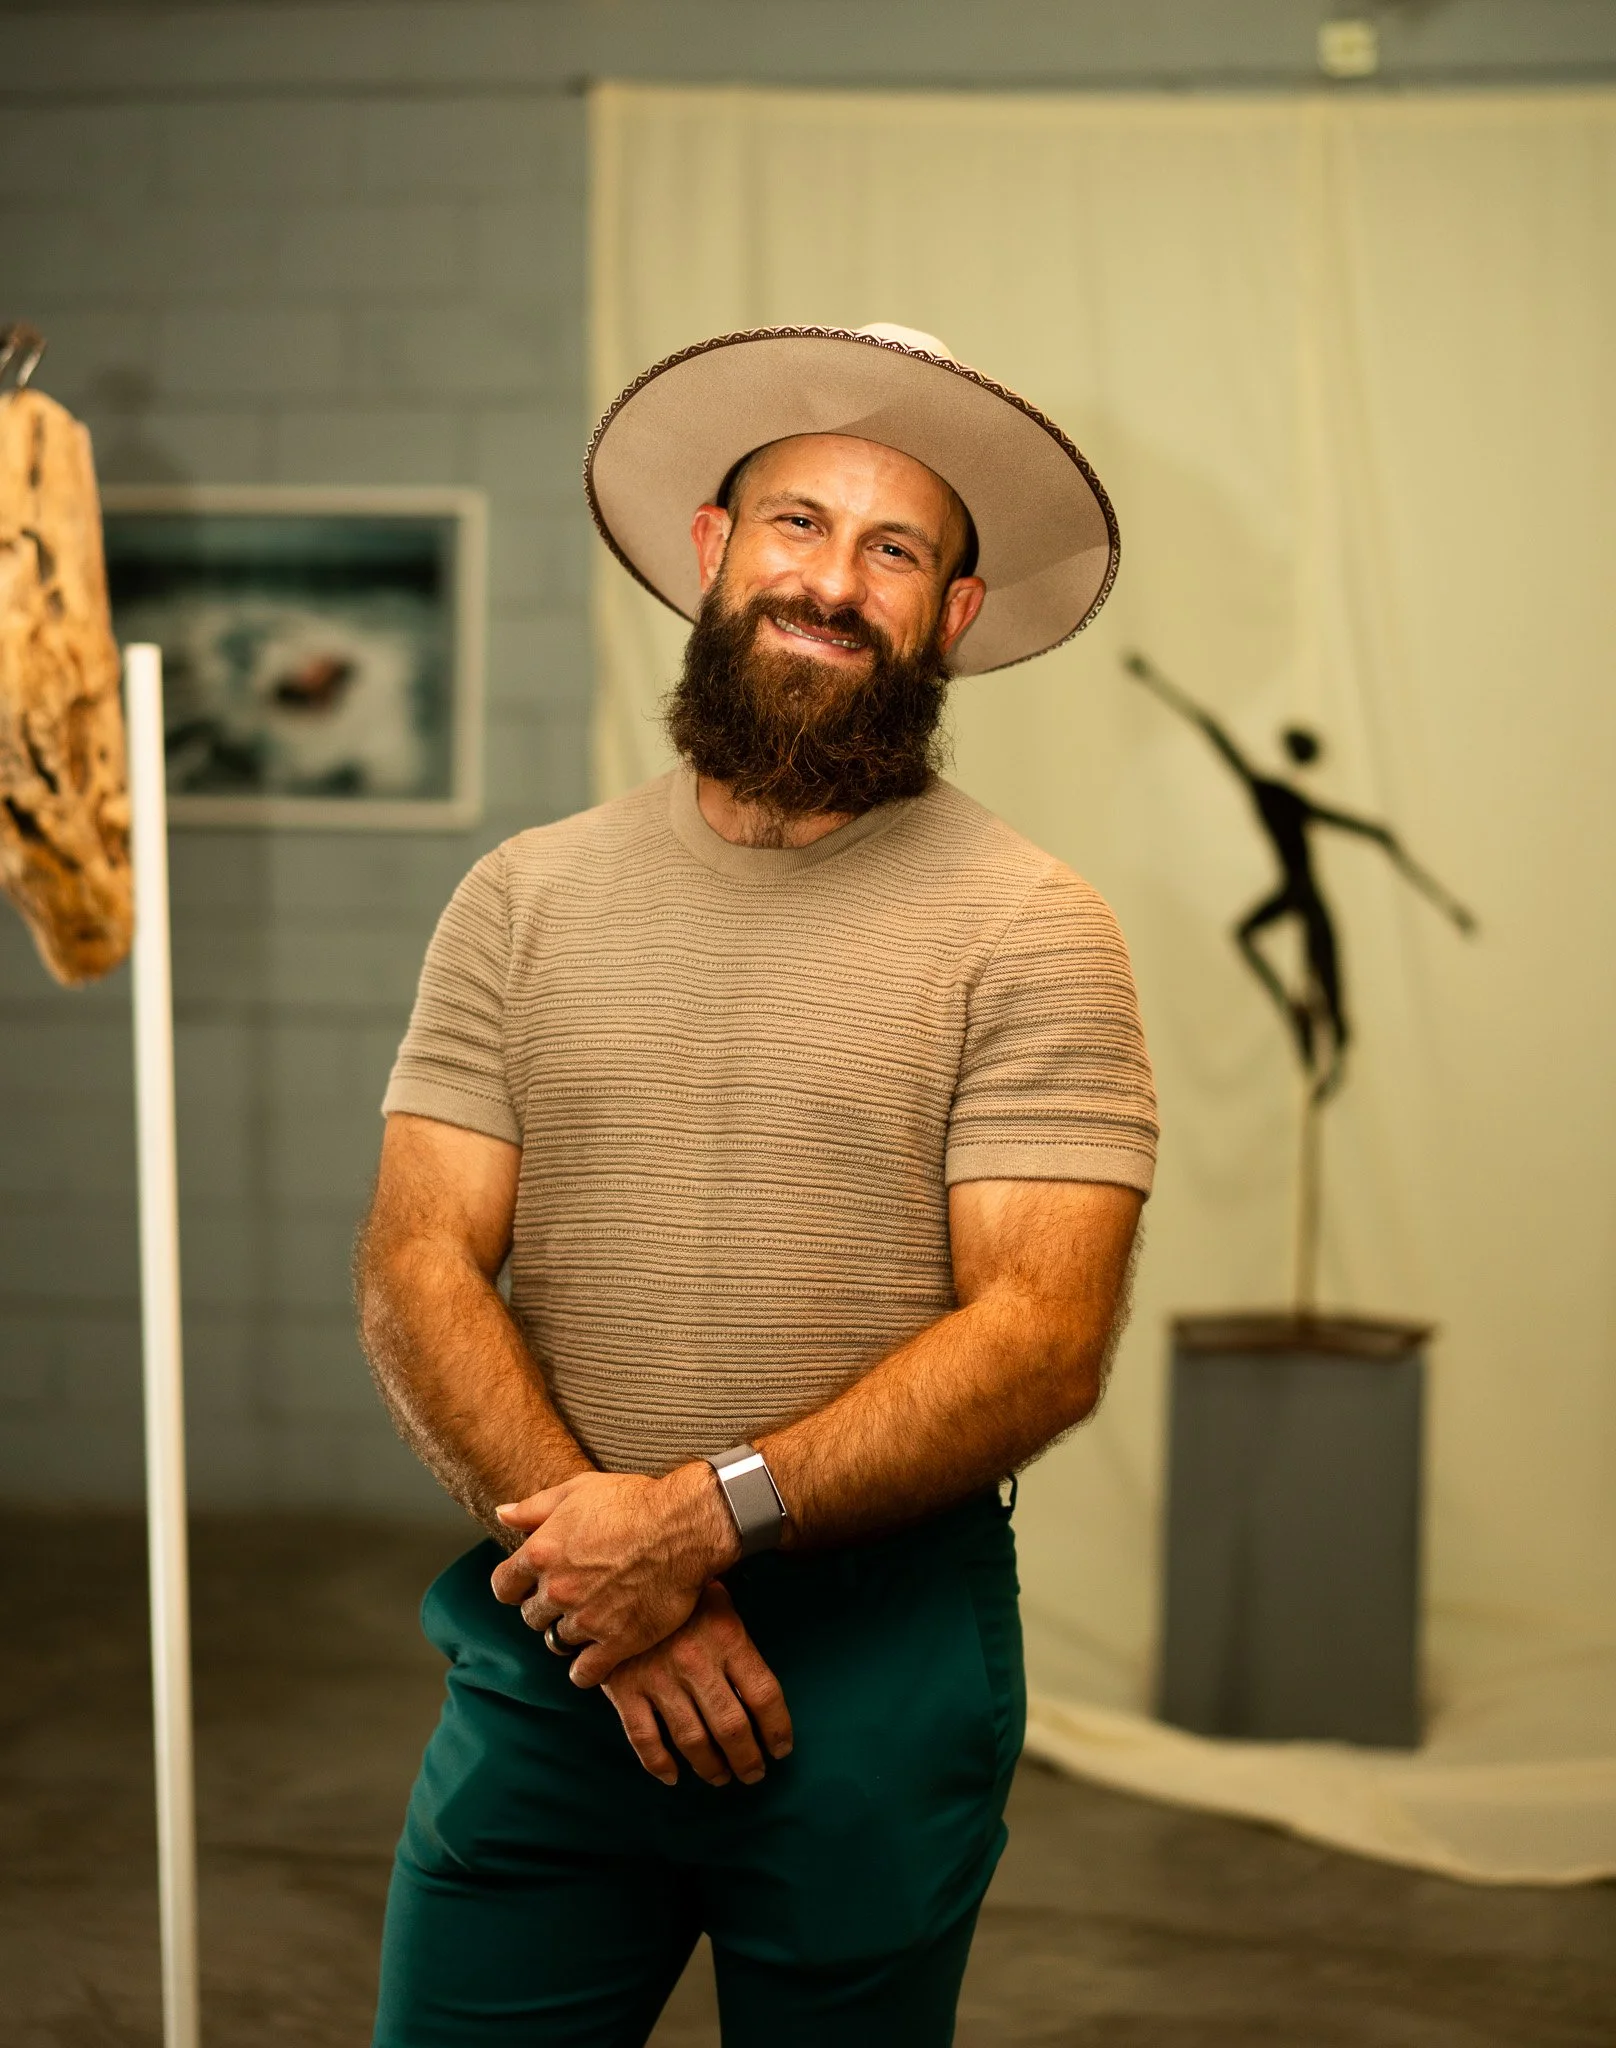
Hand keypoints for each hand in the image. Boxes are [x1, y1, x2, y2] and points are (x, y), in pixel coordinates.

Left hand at [490, 1464, 739, 1685]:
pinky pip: (584, 1673)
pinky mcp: (616, 1642)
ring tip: (591, 1618)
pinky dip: (586, 1669)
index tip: (532, 1585)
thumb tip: (501, 1514)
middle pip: (532, 1617)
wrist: (685, 1527)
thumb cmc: (633, 1502)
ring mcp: (587, 1619)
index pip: (504, 1587)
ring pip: (558, 1642)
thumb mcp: (578, 1490)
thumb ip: (534, 1508)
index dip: (516, 1586)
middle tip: (572, 1596)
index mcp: (542, 1553)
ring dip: (570, 1632)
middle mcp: (558, 1590)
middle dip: (547, 1607)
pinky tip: (597, 1657)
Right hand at [602, 1582, 791, 1787]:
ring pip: (692, 1740)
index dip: (777, 1729)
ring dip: (711, 1768)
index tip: (781, 1749)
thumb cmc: (680, 1594)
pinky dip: (660, 1765)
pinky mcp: (624, 1689)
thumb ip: (739, 1644)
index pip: (764, 1694)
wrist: (619, 1580)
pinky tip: (673, 1776)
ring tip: (721, 1777)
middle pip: (731, 1727)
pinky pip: (645, 1739)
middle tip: (754, 1774)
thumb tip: (763, 1695)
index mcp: (727, 1637)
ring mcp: (657, 1677)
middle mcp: (695, 1661)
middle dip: (748, 1759)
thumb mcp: (720, 1604)